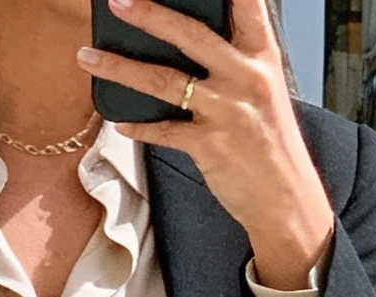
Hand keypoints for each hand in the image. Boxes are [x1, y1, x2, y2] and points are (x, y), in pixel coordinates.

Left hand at [78, 0, 334, 291]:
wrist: (286, 199)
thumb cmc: (272, 144)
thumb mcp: (265, 90)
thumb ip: (236, 59)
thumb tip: (194, 38)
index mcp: (262, 56)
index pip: (247, 4)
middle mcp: (244, 77)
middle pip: (190, 34)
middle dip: (149, 14)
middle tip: (117, 2)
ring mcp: (226, 111)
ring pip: (163, 80)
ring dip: (120, 68)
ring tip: (89, 56)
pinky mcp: (209, 145)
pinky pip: (163, 130)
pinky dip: (138, 126)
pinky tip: (119, 121)